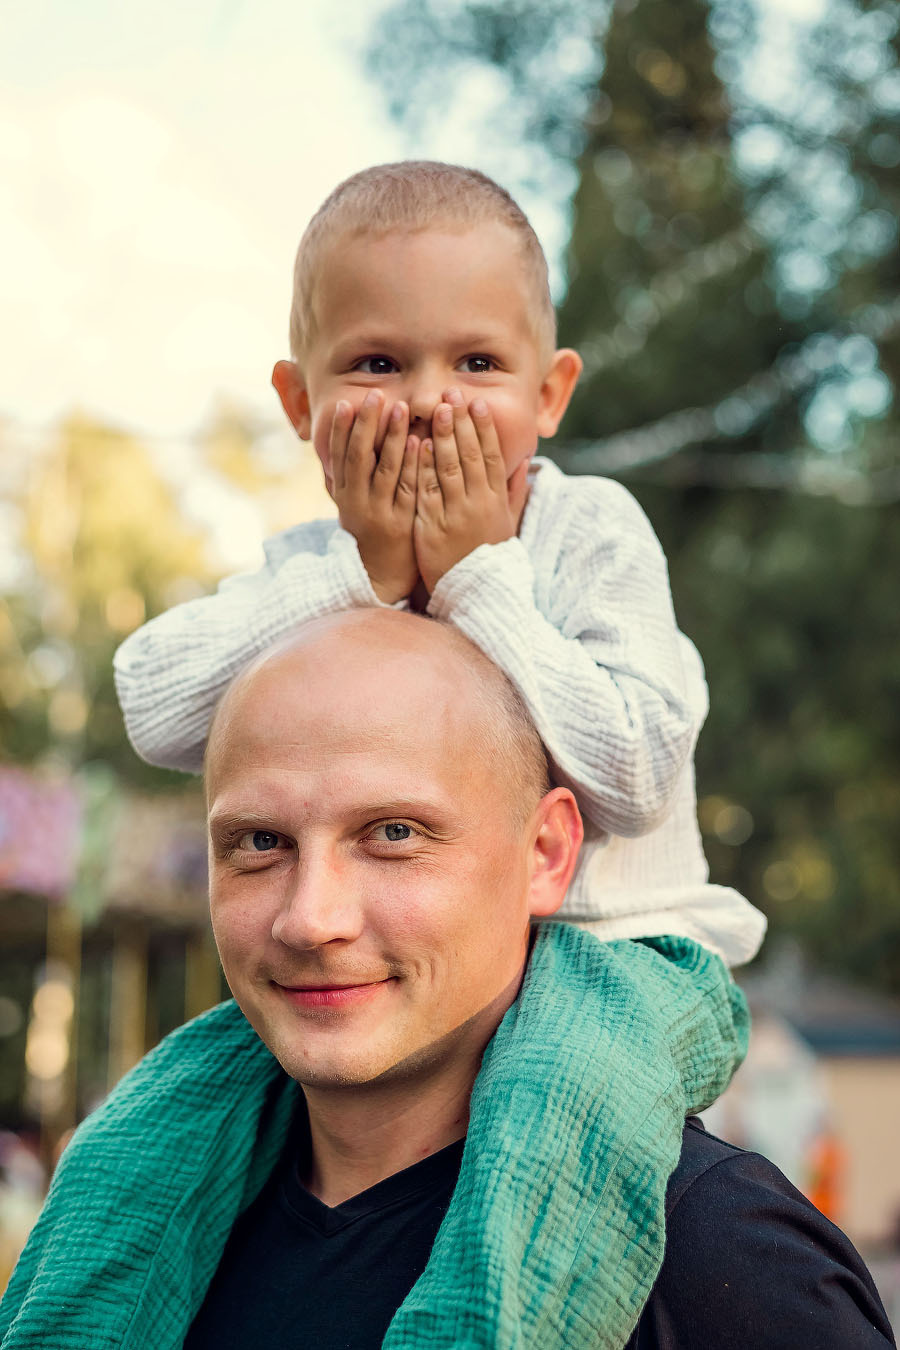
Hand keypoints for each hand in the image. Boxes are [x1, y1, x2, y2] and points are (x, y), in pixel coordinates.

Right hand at [330, 392, 419, 603]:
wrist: (383, 576)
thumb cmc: (373, 531)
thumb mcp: (356, 504)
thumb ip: (354, 476)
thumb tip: (352, 439)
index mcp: (343, 494)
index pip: (339, 456)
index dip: (341, 430)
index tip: (345, 404)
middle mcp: (357, 501)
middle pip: (358, 457)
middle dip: (365, 425)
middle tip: (374, 395)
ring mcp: (379, 511)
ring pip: (384, 469)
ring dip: (391, 437)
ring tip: (400, 408)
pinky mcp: (401, 521)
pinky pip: (406, 488)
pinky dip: (411, 464)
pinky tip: (417, 442)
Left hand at [413, 390, 530, 594]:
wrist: (474, 594)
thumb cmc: (489, 558)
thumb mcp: (508, 525)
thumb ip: (515, 493)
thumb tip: (526, 464)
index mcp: (496, 502)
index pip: (492, 458)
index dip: (485, 430)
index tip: (478, 405)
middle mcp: (478, 505)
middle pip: (470, 456)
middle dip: (461, 424)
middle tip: (452, 396)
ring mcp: (455, 516)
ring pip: (448, 469)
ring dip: (442, 437)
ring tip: (436, 411)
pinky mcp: (431, 528)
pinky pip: (426, 492)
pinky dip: (422, 467)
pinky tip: (416, 445)